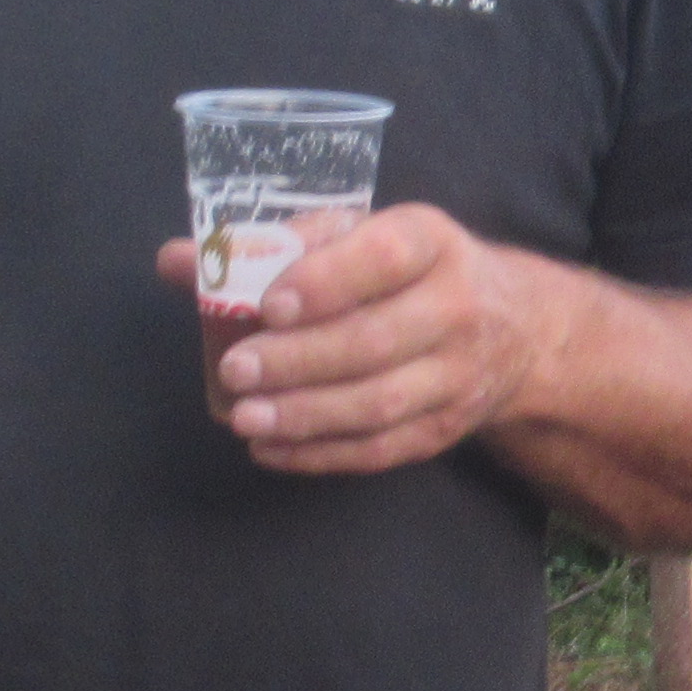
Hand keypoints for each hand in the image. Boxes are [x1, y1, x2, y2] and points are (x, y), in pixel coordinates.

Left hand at [162, 204, 579, 475]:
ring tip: (245, 417)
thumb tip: (176, 261)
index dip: (325, 282)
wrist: (514, 328)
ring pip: (380, 402)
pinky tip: (271, 449)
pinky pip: (383, 448)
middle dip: (300, 360)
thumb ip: (270, 247)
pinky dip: (323, 454)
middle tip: (236, 370)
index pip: (383, 258)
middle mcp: (455, 307)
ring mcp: (456, 375)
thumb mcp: (357, 236)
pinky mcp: (446, 427)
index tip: (268, 304)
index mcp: (430, 242)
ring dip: (307, 414)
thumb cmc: (407, 271)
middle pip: (376, 341)